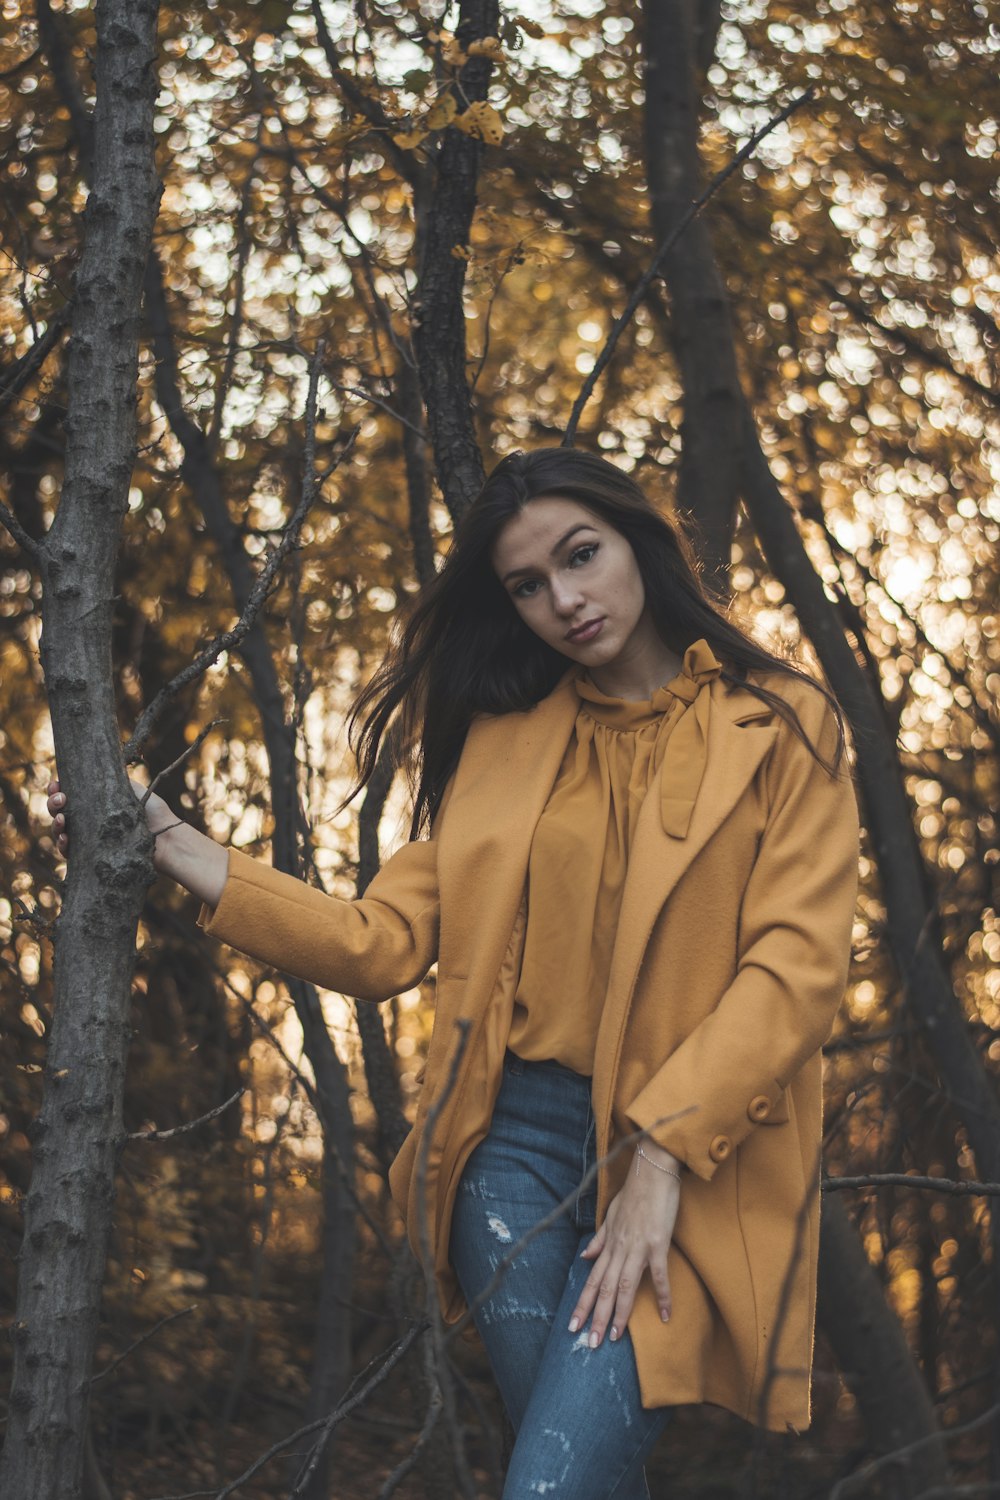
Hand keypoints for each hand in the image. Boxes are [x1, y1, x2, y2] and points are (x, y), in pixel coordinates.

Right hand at [46, 775, 177, 858]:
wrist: (167, 839)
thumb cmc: (155, 814)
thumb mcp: (135, 790)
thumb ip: (116, 780)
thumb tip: (96, 763)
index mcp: (96, 803)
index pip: (70, 795)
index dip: (58, 789)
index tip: (57, 783)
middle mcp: (89, 821)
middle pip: (60, 812)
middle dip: (53, 803)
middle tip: (61, 798)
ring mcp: (89, 840)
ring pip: (61, 832)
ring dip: (56, 824)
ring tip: (63, 819)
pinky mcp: (91, 858)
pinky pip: (69, 853)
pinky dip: (63, 845)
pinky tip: (65, 838)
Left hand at [568, 1143, 680, 1347]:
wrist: (653, 1170)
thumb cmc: (635, 1192)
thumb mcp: (611, 1215)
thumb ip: (600, 1239)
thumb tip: (585, 1257)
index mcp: (610, 1244)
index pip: (593, 1280)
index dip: (583, 1304)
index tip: (573, 1326)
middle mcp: (620, 1248)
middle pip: (605, 1289)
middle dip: (595, 1317)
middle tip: (588, 1344)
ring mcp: (638, 1247)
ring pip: (625, 1285)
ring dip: (619, 1313)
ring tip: (612, 1337)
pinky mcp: (658, 1243)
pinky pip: (658, 1274)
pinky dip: (661, 1295)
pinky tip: (664, 1315)